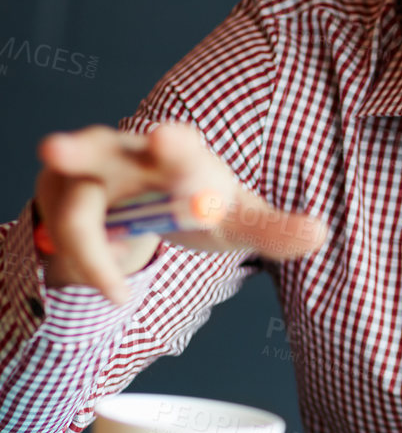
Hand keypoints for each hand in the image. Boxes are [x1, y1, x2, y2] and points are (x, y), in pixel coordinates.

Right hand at [34, 121, 328, 303]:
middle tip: (52, 149)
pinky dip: (94, 271)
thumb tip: (320, 234)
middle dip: (73, 148)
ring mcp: (83, 179)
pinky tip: (119, 292)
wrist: (144, 207)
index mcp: (177, 155)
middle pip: (94, 148)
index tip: (164, 138)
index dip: (170, 145)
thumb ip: (273, 230)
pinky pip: (68, 244)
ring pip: (75, 214)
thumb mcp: (235, 221)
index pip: (174, 147)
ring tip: (119, 294)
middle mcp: (123, 156)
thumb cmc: (195, 204)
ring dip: (87, 249)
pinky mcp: (58, 203)